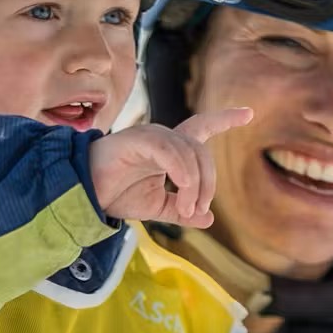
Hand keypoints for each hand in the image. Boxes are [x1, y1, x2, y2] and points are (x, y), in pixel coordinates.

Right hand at [88, 108, 252, 227]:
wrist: (84, 194)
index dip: (225, 119)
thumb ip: (182, 210)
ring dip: (194, 186)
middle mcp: (163, 138)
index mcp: (170, 150)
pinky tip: (181, 187)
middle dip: (208, 183)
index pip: (202, 128)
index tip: (249, 114)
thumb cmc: (115, 194)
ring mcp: (151, 136)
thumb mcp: (156, 207)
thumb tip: (210, 218)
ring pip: (190, 153)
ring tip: (186, 209)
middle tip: (197, 211)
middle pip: (202, 152)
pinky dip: (181, 170)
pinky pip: (170, 150)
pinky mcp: (137, 139)